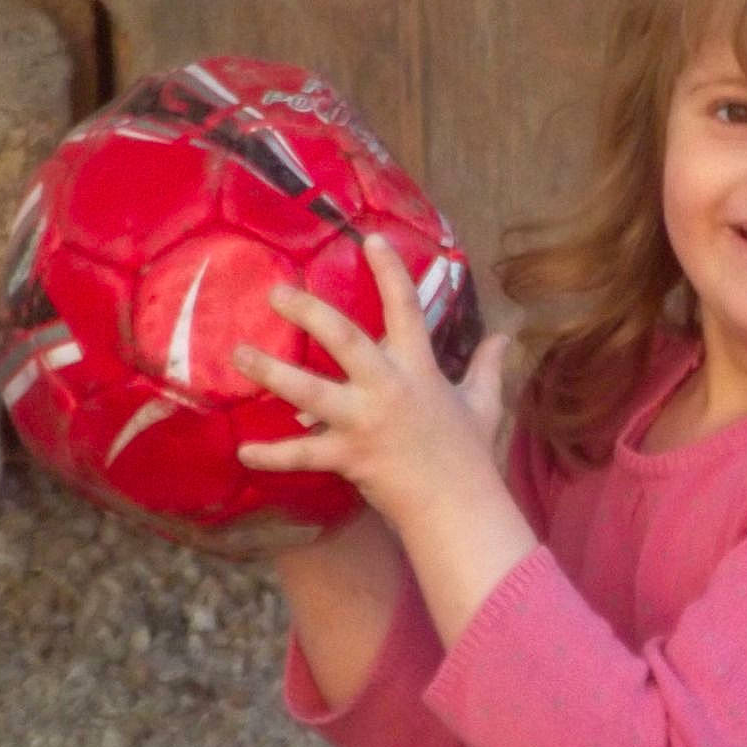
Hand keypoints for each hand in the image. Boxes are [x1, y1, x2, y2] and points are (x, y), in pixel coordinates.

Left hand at [232, 234, 510, 530]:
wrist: (459, 508)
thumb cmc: (470, 455)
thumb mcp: (485, 403)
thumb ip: (489, 366)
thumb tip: (507, 336)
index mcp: (420, 370)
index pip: (406, 310)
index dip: (390, 272)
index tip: (370, 238)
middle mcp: (388, 389)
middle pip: (345, 340)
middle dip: (310, 313)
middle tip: (277, 292)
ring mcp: (364, 423)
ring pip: (310, 392)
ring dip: (272, 372)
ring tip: (239, 354)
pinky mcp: (348, 457)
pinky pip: (303, 455)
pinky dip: (272, 455)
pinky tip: (242, 451)